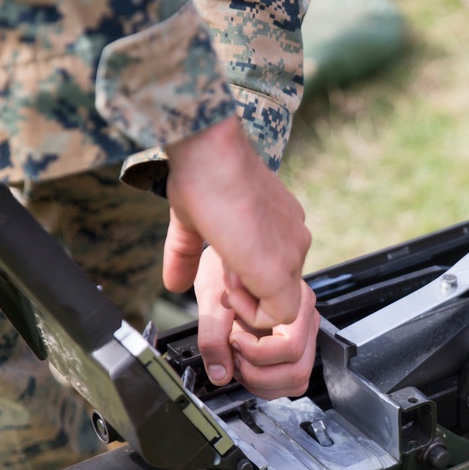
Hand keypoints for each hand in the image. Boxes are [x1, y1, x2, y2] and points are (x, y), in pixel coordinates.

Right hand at [163, 115, 310, 328]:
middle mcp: (294, 238)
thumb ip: (188, 256)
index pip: (274, 268)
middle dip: (246, 291)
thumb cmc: (203, 173)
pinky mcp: (280, 271)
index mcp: (280, 223)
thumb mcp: (194, 222)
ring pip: (280, 303)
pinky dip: (251, 312)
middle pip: (279, 288)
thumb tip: (174, 283)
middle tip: (223, 273)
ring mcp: (292, 254)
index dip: (248, 280)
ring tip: (226, 268)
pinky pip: (278, 314)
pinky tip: (230, 286)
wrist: (212, 155)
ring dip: (246, 298)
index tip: (224, 272)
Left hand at [194, 247, 318, 398]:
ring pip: (298, 378)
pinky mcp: (296, 338)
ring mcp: (305, 329)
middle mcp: (307, 315)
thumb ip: (213, 336)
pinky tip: (247, 360)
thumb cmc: (224, 262)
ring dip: (263, 380)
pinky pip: (293, 373)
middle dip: (258, 373)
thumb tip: (220, 373)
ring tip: (239, 359)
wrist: (230, 241)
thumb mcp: (211, 297)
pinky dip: (267, 378)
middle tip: (234, 356)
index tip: (233, 337)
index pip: (289, 348)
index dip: (255, 352)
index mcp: (297, 300)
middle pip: (298, 370)